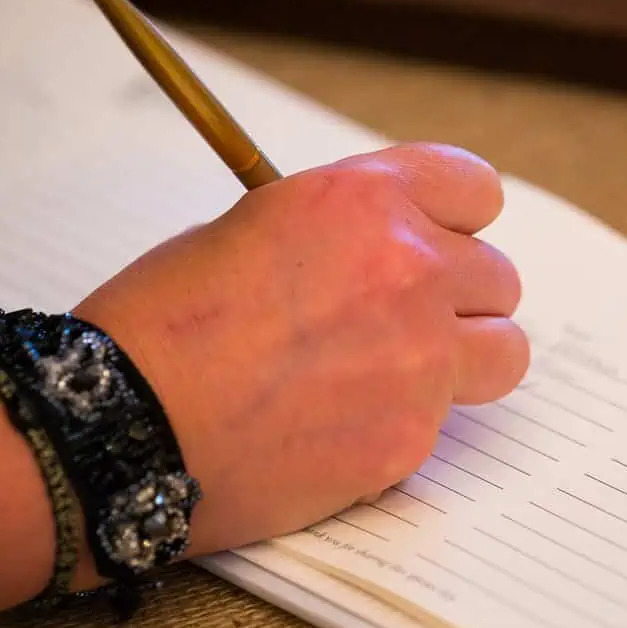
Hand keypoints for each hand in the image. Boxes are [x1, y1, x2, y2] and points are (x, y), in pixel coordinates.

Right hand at [73, 143, 527, 555]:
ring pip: (503, 352)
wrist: (123, 423)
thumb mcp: (249, 230)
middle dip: (456, 297)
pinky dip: (405, 425)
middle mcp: (408, 270)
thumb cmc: (160, 324)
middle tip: (398, 322)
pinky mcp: (409, 439)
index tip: (438, 240)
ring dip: (463, 360)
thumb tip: (373, 254)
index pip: (474, 188)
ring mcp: (419, 359)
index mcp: (361, 200)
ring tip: (395, 376)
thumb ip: (335, 233)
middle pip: (496, 277)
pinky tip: (336, 429)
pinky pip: (444, 425)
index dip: (453, 219)